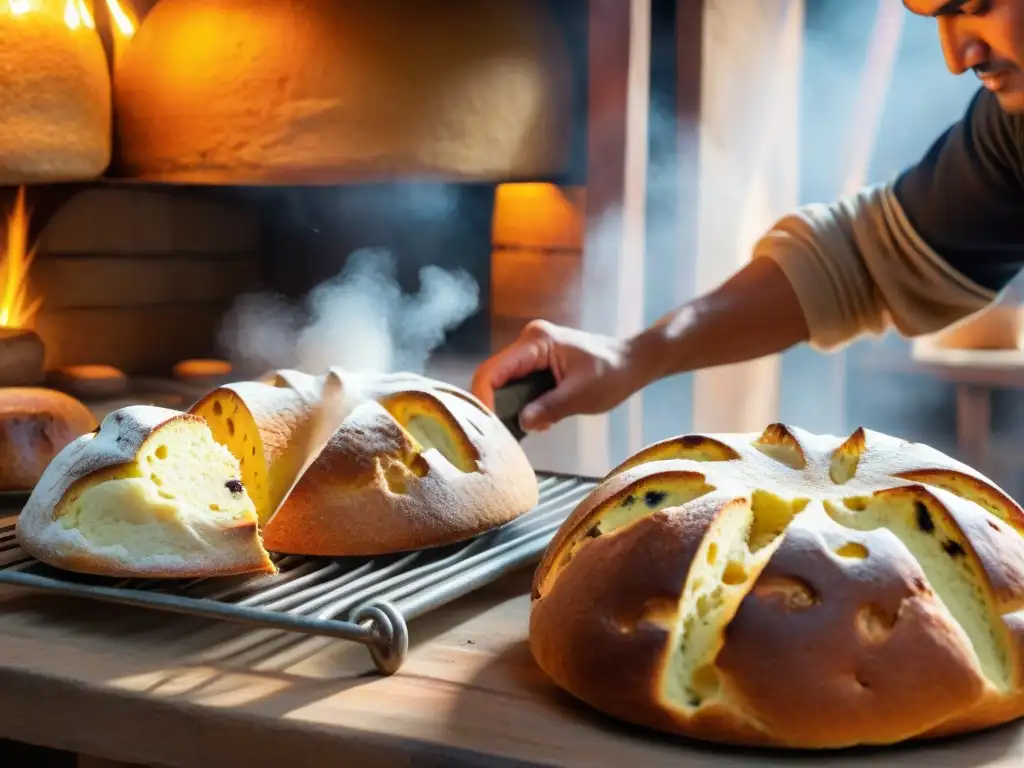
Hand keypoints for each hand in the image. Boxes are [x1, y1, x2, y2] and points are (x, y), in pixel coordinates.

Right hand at [471, 320, 647, 432]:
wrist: (633, 362)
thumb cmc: (613, 374)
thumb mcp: (582, 395)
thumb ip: (550, 408)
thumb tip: (522, 424)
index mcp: (537, 342)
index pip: (493, 371)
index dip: (484, 400)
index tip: (491, 428)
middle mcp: (528, 341)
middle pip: (492, 376)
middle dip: (494, 406)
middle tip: (502, 435)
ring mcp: (531, 351)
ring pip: (502, 382)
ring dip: (508, 407)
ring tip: (522, 430)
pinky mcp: (536, 363)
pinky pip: (516, 384)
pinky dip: (520, 404)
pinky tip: (537, 420)